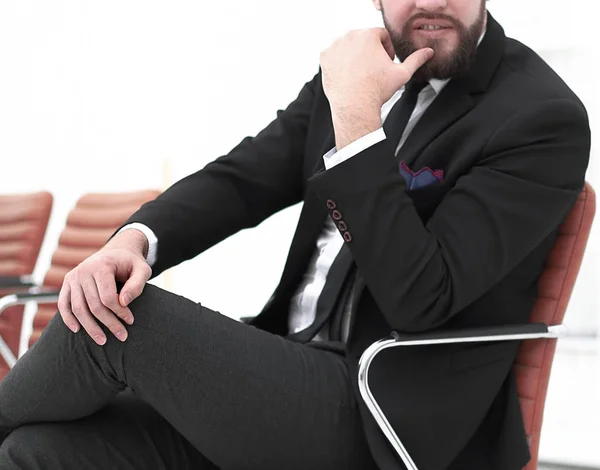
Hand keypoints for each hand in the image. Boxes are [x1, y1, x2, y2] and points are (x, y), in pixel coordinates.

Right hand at [58, 229, 151, 344]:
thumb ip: (137, 284)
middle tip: (122, 336)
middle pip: (93, 305)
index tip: (130, 321)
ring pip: (78, 308)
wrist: (117, 251)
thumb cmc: (131, 264)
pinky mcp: (68, 282)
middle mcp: (83, 270)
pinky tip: (77, 330)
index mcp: (102, 266)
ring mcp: (73, 277)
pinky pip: (63, 304)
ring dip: (90, 327)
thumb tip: (123, 303)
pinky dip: (68, 318)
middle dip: (108, 323)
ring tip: (103, 341)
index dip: (119, 312)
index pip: (108, 297)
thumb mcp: (142, 270)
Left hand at [320, 28, 433, 111]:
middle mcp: (350, 36)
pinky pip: (334, 54)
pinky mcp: (324, 56)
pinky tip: (348, 74)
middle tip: (373, 70)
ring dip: (355, 55)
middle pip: (363, 39)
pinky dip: (340, 62)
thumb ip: (416, 60)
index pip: (381, 35)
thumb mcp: (401, 74)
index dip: (386, 49)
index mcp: (369, 35)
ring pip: (348, 46)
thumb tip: (428, 53)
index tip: (385, 62)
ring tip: (361, 73)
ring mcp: (335, 45)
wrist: (355, 106)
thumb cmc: (377, 90)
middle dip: (370, 52)